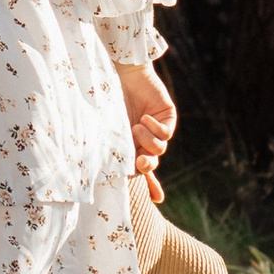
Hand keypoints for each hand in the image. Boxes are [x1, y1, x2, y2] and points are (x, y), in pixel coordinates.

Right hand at [116, 60, 175, 185]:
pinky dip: (155, 129)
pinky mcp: (167, 117)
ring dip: (147, 142)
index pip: (142, 170)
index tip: (159, 200)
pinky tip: (145, 120)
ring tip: (136, 128)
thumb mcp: (108, 129)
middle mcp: (144, 139)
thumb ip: (112, 149)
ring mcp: (157, 128)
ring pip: (159, 149)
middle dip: (147, 166)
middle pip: (151, 163)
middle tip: (141, 162)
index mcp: (129, 145)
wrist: (117, 73)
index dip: (153, 185)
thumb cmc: (107, 99)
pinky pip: (166, 133)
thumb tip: (116, 173)